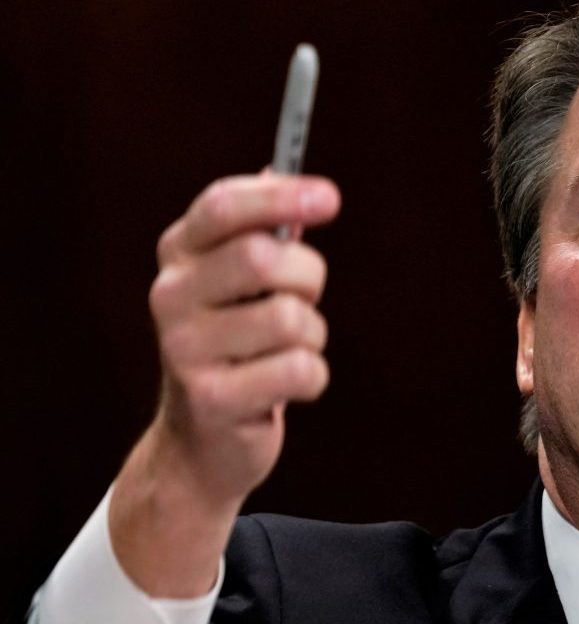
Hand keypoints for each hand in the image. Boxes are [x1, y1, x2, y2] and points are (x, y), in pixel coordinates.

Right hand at [109, 172, 339, 596]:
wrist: (203, 444)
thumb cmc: (238, 348)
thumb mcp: (243, 285)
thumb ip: (263, 231)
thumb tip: (280, 167)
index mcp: (178, 255)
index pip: (223, 206)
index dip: (280, 196)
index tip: (330, 197)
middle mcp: (170, 295)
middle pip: (264, 259)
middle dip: (308, 278)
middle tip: (305, 300)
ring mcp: (183, 348)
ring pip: (290, 319)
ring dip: (312, 337)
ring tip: (287, 352)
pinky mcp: (211, 398)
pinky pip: (300, 369)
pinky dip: (312, 378)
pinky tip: (285, 387)